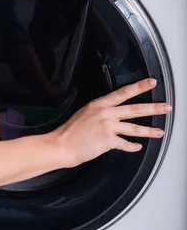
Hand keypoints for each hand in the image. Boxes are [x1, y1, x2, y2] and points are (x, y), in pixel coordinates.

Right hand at [46, 78, 170, 168]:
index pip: (123, 92)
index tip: (151, 82)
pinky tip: (137, 147)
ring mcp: (108, 127)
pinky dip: (132, 146)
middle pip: (135, 109)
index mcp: (99, 104)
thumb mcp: (85, 113)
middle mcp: (105, 113)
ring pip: (134, 127)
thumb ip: (101, 113)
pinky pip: (126, 144)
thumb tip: (113, 115)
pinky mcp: (109, 141)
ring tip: (160, 132)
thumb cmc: (70, 131)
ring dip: (149, 130)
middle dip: (153, 108)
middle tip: (166, 107)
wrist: (62, 145)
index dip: (139, 87)